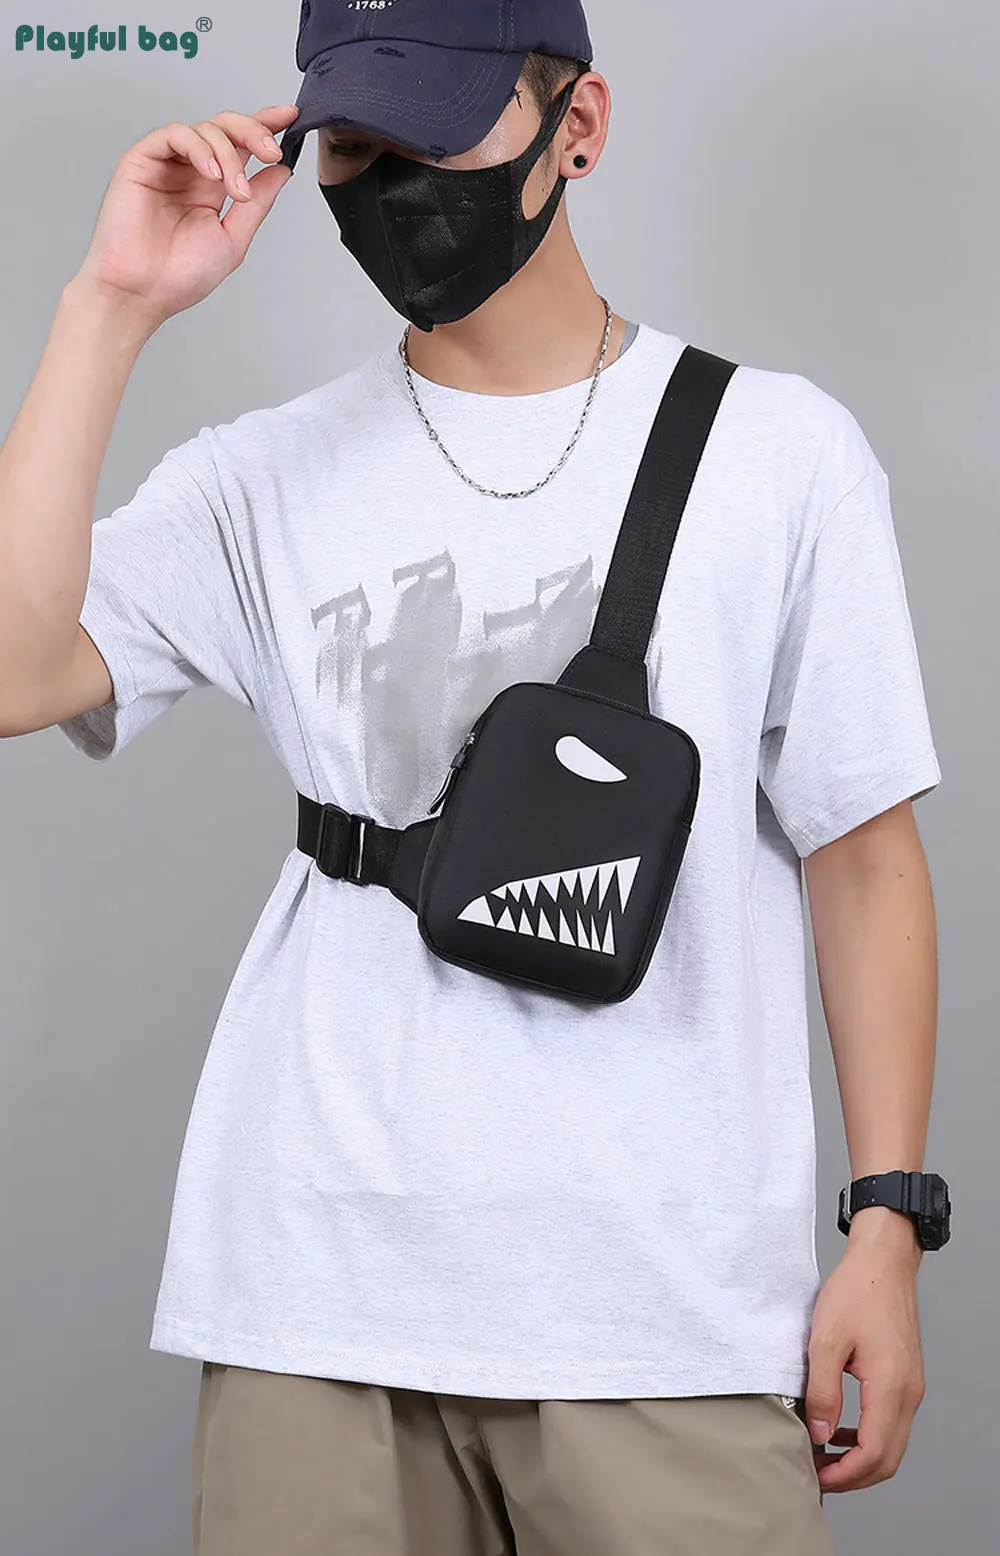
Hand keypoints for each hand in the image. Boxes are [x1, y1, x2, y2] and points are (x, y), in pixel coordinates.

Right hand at [74, 105, 299, 330]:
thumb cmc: (180, 276)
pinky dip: (199, 147)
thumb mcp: (234, 237)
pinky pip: (174, 134)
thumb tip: (282, 171)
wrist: (144, 292)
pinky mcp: (142, 160)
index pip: (240, 146)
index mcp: (213, 188)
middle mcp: (192, 172)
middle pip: (226, 128)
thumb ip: (258, 202)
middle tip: (271, 151)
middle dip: (254, 132)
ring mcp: (168, 164)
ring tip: (236, 189)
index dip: (264, 125)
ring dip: (229, 152)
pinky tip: (211, 173)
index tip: (290, 117)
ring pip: (205, 129)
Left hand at [805, 1208, 925, 1491]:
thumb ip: (823, 1391)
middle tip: (818, 1474)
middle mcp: (909, 1393)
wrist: (883, 1261)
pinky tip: (841, 1429)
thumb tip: (819, 1435)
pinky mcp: (906, 1378)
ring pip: (891, 1444)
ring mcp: (911, 1387)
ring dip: (860, 1458)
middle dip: (853, 1476)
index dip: (844, 1474)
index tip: (816, 1476)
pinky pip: (891, 1422)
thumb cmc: (856, 1291)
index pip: (874, 1454)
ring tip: (824, 1455)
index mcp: (891, 1386)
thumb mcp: (826, 1339)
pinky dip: (868, 1437)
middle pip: (887, 1459)